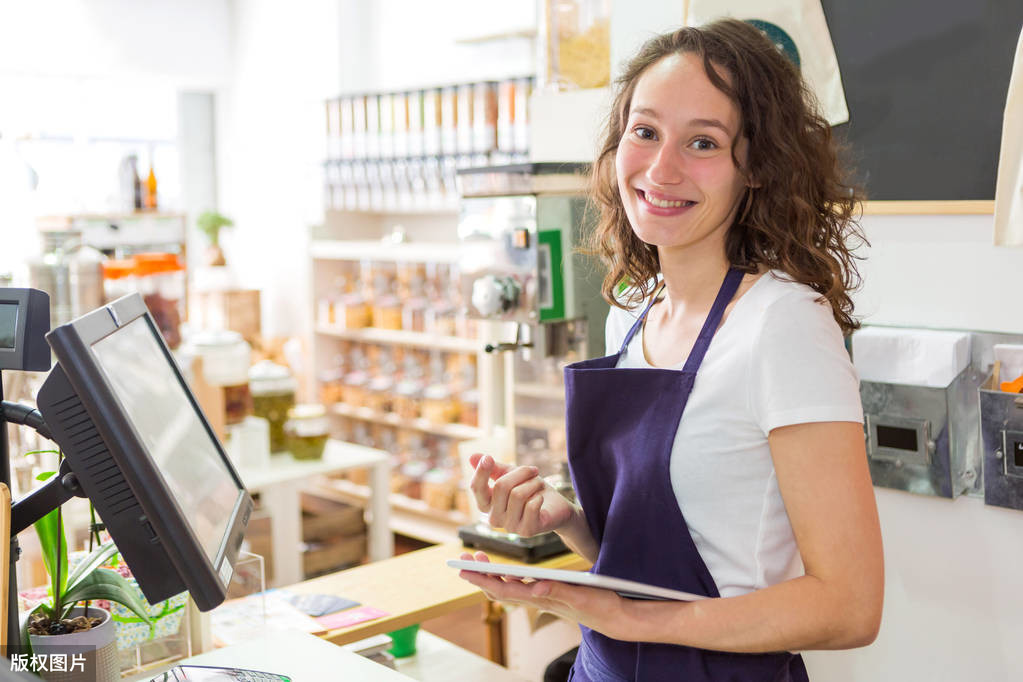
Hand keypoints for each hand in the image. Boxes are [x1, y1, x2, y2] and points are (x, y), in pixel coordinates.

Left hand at [456, 550, 636, 640]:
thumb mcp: (581, 595)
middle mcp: (537, 599)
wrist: (614, 616)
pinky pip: (521, 586)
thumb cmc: (600, 605)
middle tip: (464, 558)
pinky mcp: (549, 594)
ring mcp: (542, 597)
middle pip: (500, 589)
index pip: (504, 590)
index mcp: (541, 598)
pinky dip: (509, 577)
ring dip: (491, 575)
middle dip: (480, 575)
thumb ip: (558, 591)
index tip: (464, 570)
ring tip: (479, 559)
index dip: (482, 579)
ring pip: (508, 588)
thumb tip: (534, 585)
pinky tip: (507, 571)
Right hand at [468, 453, 575, 536]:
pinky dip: (539, 496)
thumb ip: (493, 468)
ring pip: (517, 495)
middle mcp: (494, 518)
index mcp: (487, 505)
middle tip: (533, 470)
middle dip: (520, 473)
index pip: (476, 488)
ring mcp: (510, 527)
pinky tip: (541, 498)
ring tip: (539, 484)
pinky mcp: (526, 531)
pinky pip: (531, 506)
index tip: (489, 457)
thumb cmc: (531, 489)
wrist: (556, 506)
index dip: (480, 472)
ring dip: (533, 483)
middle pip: (501, 486)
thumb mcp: (512, 475)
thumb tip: (472, 457)